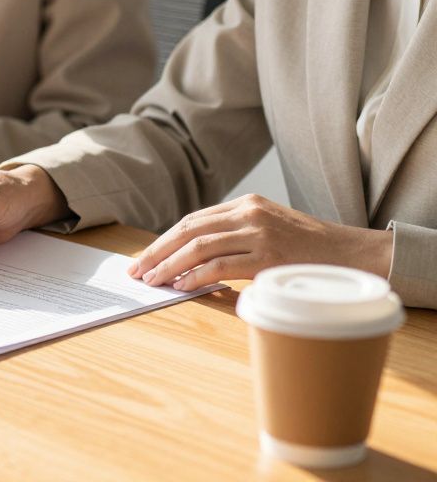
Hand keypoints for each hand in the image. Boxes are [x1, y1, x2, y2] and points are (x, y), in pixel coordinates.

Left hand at [128, 194, 393, 291]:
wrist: (353, 254)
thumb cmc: (309, 248)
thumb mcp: (270, 228)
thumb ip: (236, 236)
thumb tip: (195, 259)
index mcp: (246, 204)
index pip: (193, 220)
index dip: (164, 239)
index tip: (144, 257)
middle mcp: (248, 213)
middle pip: (188, 229)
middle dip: (157, 250)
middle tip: (136, 269)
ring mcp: (258, 233)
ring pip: (199, 246)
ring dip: (169, 264)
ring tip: (152, 280)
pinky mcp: (268, 256)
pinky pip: (221, 266)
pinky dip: (196, 276)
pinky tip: (180, 286)